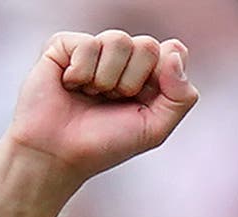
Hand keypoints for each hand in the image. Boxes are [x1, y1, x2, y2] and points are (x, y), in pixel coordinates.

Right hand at [7, 29, 196, 185]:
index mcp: (147, 75)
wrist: (56, 154)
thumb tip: (174, 50)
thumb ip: (181, 96)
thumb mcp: (154, 129)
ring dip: (105, 79)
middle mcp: (123, 58)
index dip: (161, 77)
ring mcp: (94, 49)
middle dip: (132, 82)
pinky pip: (88, 44)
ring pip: (119, 40)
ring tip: (89, 95)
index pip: (172, 51)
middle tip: (111, 101)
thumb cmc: (103, 144)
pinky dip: (81, 73)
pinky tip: (69, 86)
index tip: (142, 100)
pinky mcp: (65, 45)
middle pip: (148, 45)